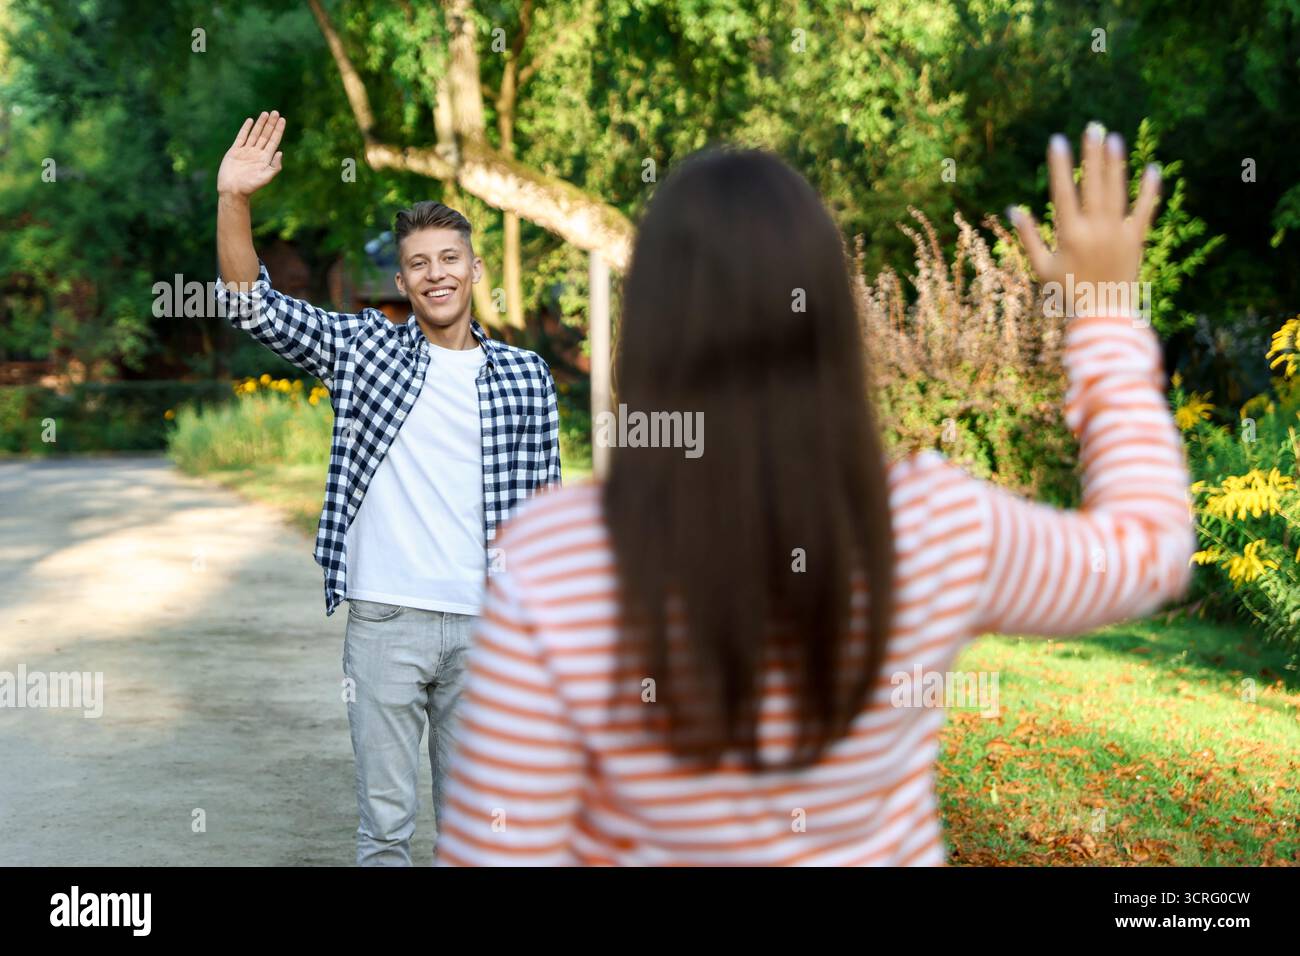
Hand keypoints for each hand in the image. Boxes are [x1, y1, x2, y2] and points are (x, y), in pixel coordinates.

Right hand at [217, 111, 285, 197]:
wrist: (233, 190)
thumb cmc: (250, 186)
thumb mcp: (266, 177)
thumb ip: (275, 166)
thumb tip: (280, 152)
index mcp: (265, 158)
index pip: (273, 141)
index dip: (278, 130)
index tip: (283, 120)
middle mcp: (257, 153)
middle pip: (266, 135)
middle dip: (271, 124)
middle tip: (276, 112)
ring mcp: (246, 151)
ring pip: (255, 134)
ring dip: (260, 124)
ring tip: (266, 113)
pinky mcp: (235, 151)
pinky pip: (241, 137)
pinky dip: (246, 129)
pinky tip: (250, 121)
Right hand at [1009, 123, 1160, 296]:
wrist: (1103, 316)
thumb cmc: (1067, 293)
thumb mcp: (1041, 267)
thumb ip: (1029, 237)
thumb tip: (1013, 209)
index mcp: (1070, 235)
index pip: (1063, 192)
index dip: (1060, 165)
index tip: (1057, 141)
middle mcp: (1095, 229)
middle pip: (1093, 184)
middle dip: (1092, 154)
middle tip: (1092, 128)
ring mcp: (1118, 233)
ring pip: (1117, 191)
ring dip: (1116, 164)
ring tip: (1114, 140)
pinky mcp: (1136, 239)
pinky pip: (1145, 210)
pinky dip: (1150, 190)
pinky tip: (1152, 169)